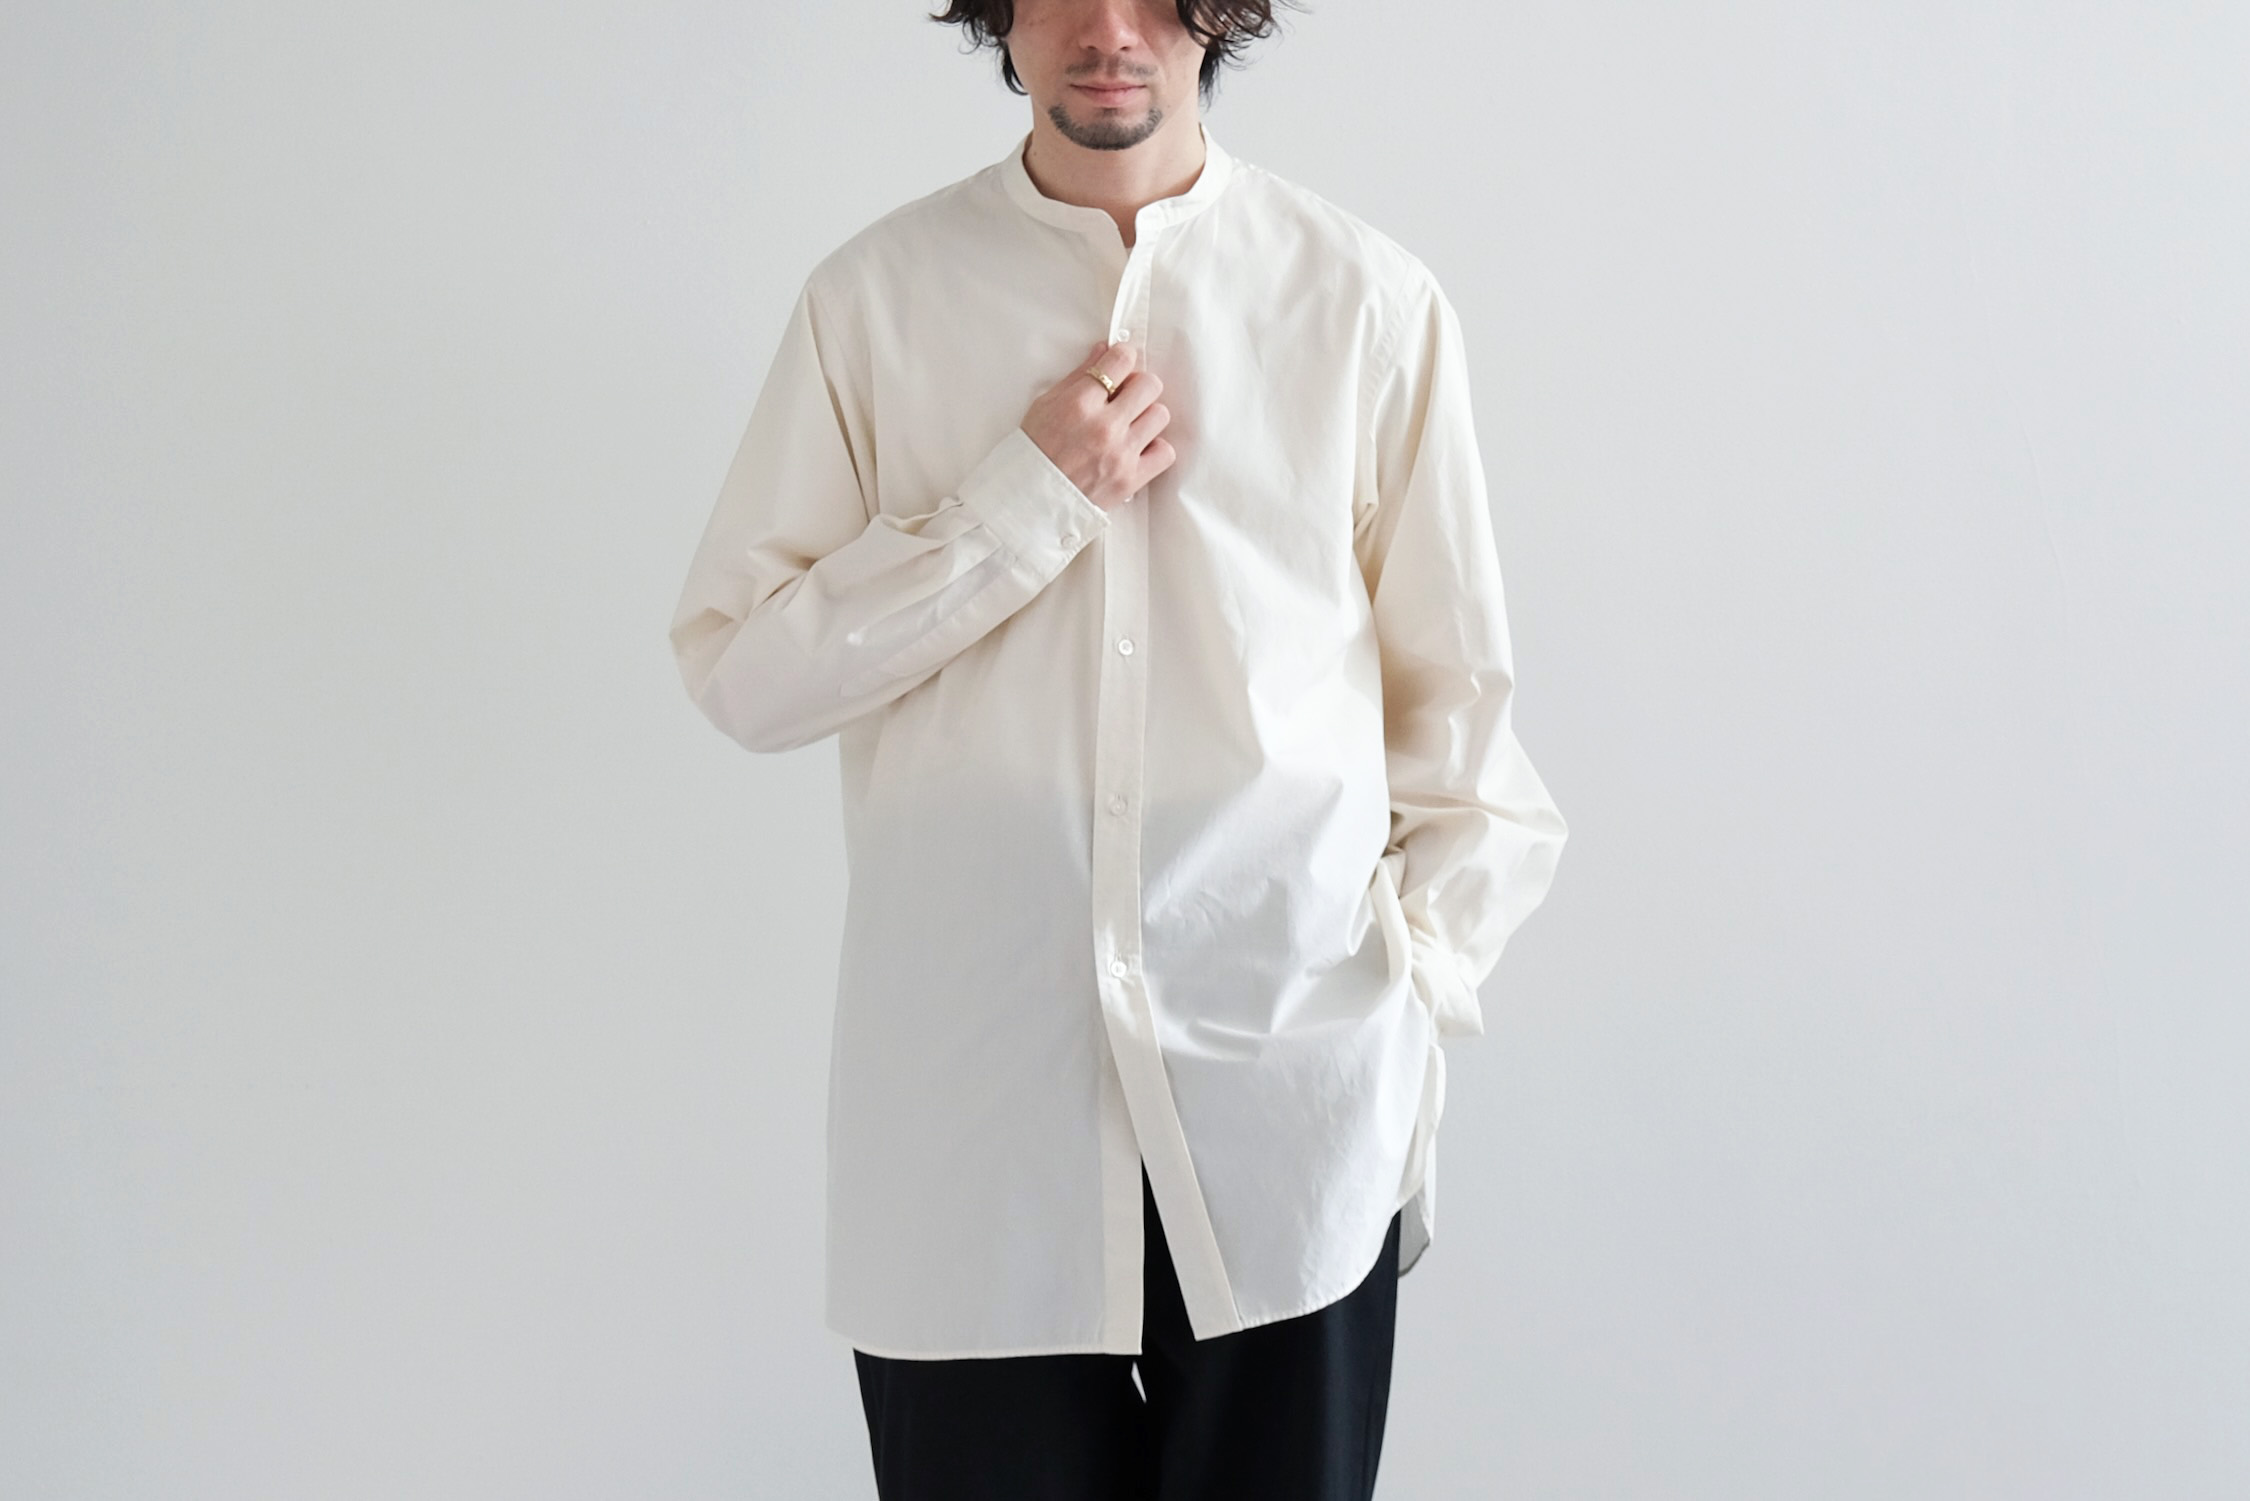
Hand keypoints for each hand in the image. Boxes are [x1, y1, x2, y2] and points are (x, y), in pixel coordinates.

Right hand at [1019, 338, 1174, 510]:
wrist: (1028, 499)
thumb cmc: (1033, 451)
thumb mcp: (1045, 404)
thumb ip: (1078, 377)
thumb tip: (1104, 350)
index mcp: (1079, 403)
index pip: (1121, 361)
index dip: (1123, 358)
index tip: (1120, 364)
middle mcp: (1104, 426)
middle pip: (1149, 385)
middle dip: (1138, 386)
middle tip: (1126, 396)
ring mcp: (1120, 454)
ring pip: (1160, 415)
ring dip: (1147, 416)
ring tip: (1129, 425)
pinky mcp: (1131, 479)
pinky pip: (1165, 452)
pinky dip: (1156, 448)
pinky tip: (1138, 448)